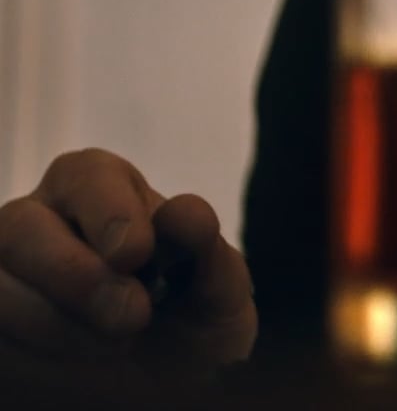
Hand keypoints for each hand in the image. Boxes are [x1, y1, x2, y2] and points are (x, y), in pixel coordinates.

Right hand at [0, 149, 255, 372]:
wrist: (173, 377)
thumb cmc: (194, 315)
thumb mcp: (219, 286)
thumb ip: (207, 249)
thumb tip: (185, 214)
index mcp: (104, 189)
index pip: (86, 175)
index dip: (107, 211)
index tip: (136, 253)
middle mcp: (43, 220)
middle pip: (21, 225)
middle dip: (75, 272)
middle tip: (132, 314)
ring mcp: (9, 273)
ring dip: (53, 320)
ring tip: (117, 345)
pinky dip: (33, 349)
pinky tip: (81, 358)